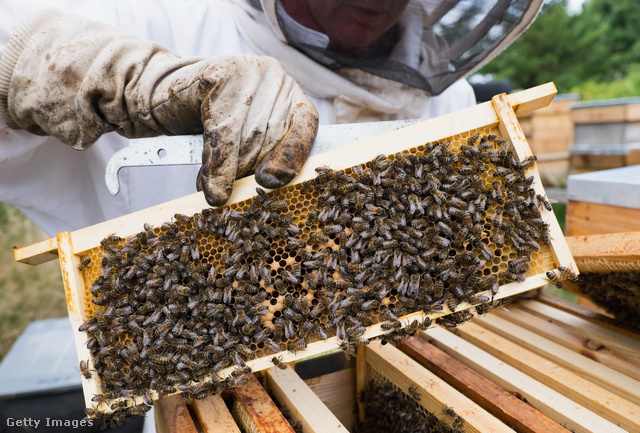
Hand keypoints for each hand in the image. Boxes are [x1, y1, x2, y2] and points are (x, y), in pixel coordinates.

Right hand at [1, 11, 317, 205]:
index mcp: (289, 92)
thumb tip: (273, 187)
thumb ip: (263, 155)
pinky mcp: (217, 75)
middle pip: (270, 135)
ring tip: (215, 191)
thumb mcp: (246, 140)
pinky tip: (208, 184)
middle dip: (249, 170)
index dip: (293, 153)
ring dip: (230, 172)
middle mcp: (274, 76)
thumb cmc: (210, 124)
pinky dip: (215, 163)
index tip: (275, 180)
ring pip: (245, 136)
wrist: (163, 97)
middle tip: (232, 194)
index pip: (305, 124)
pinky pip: (221, 131)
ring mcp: (246, 70)